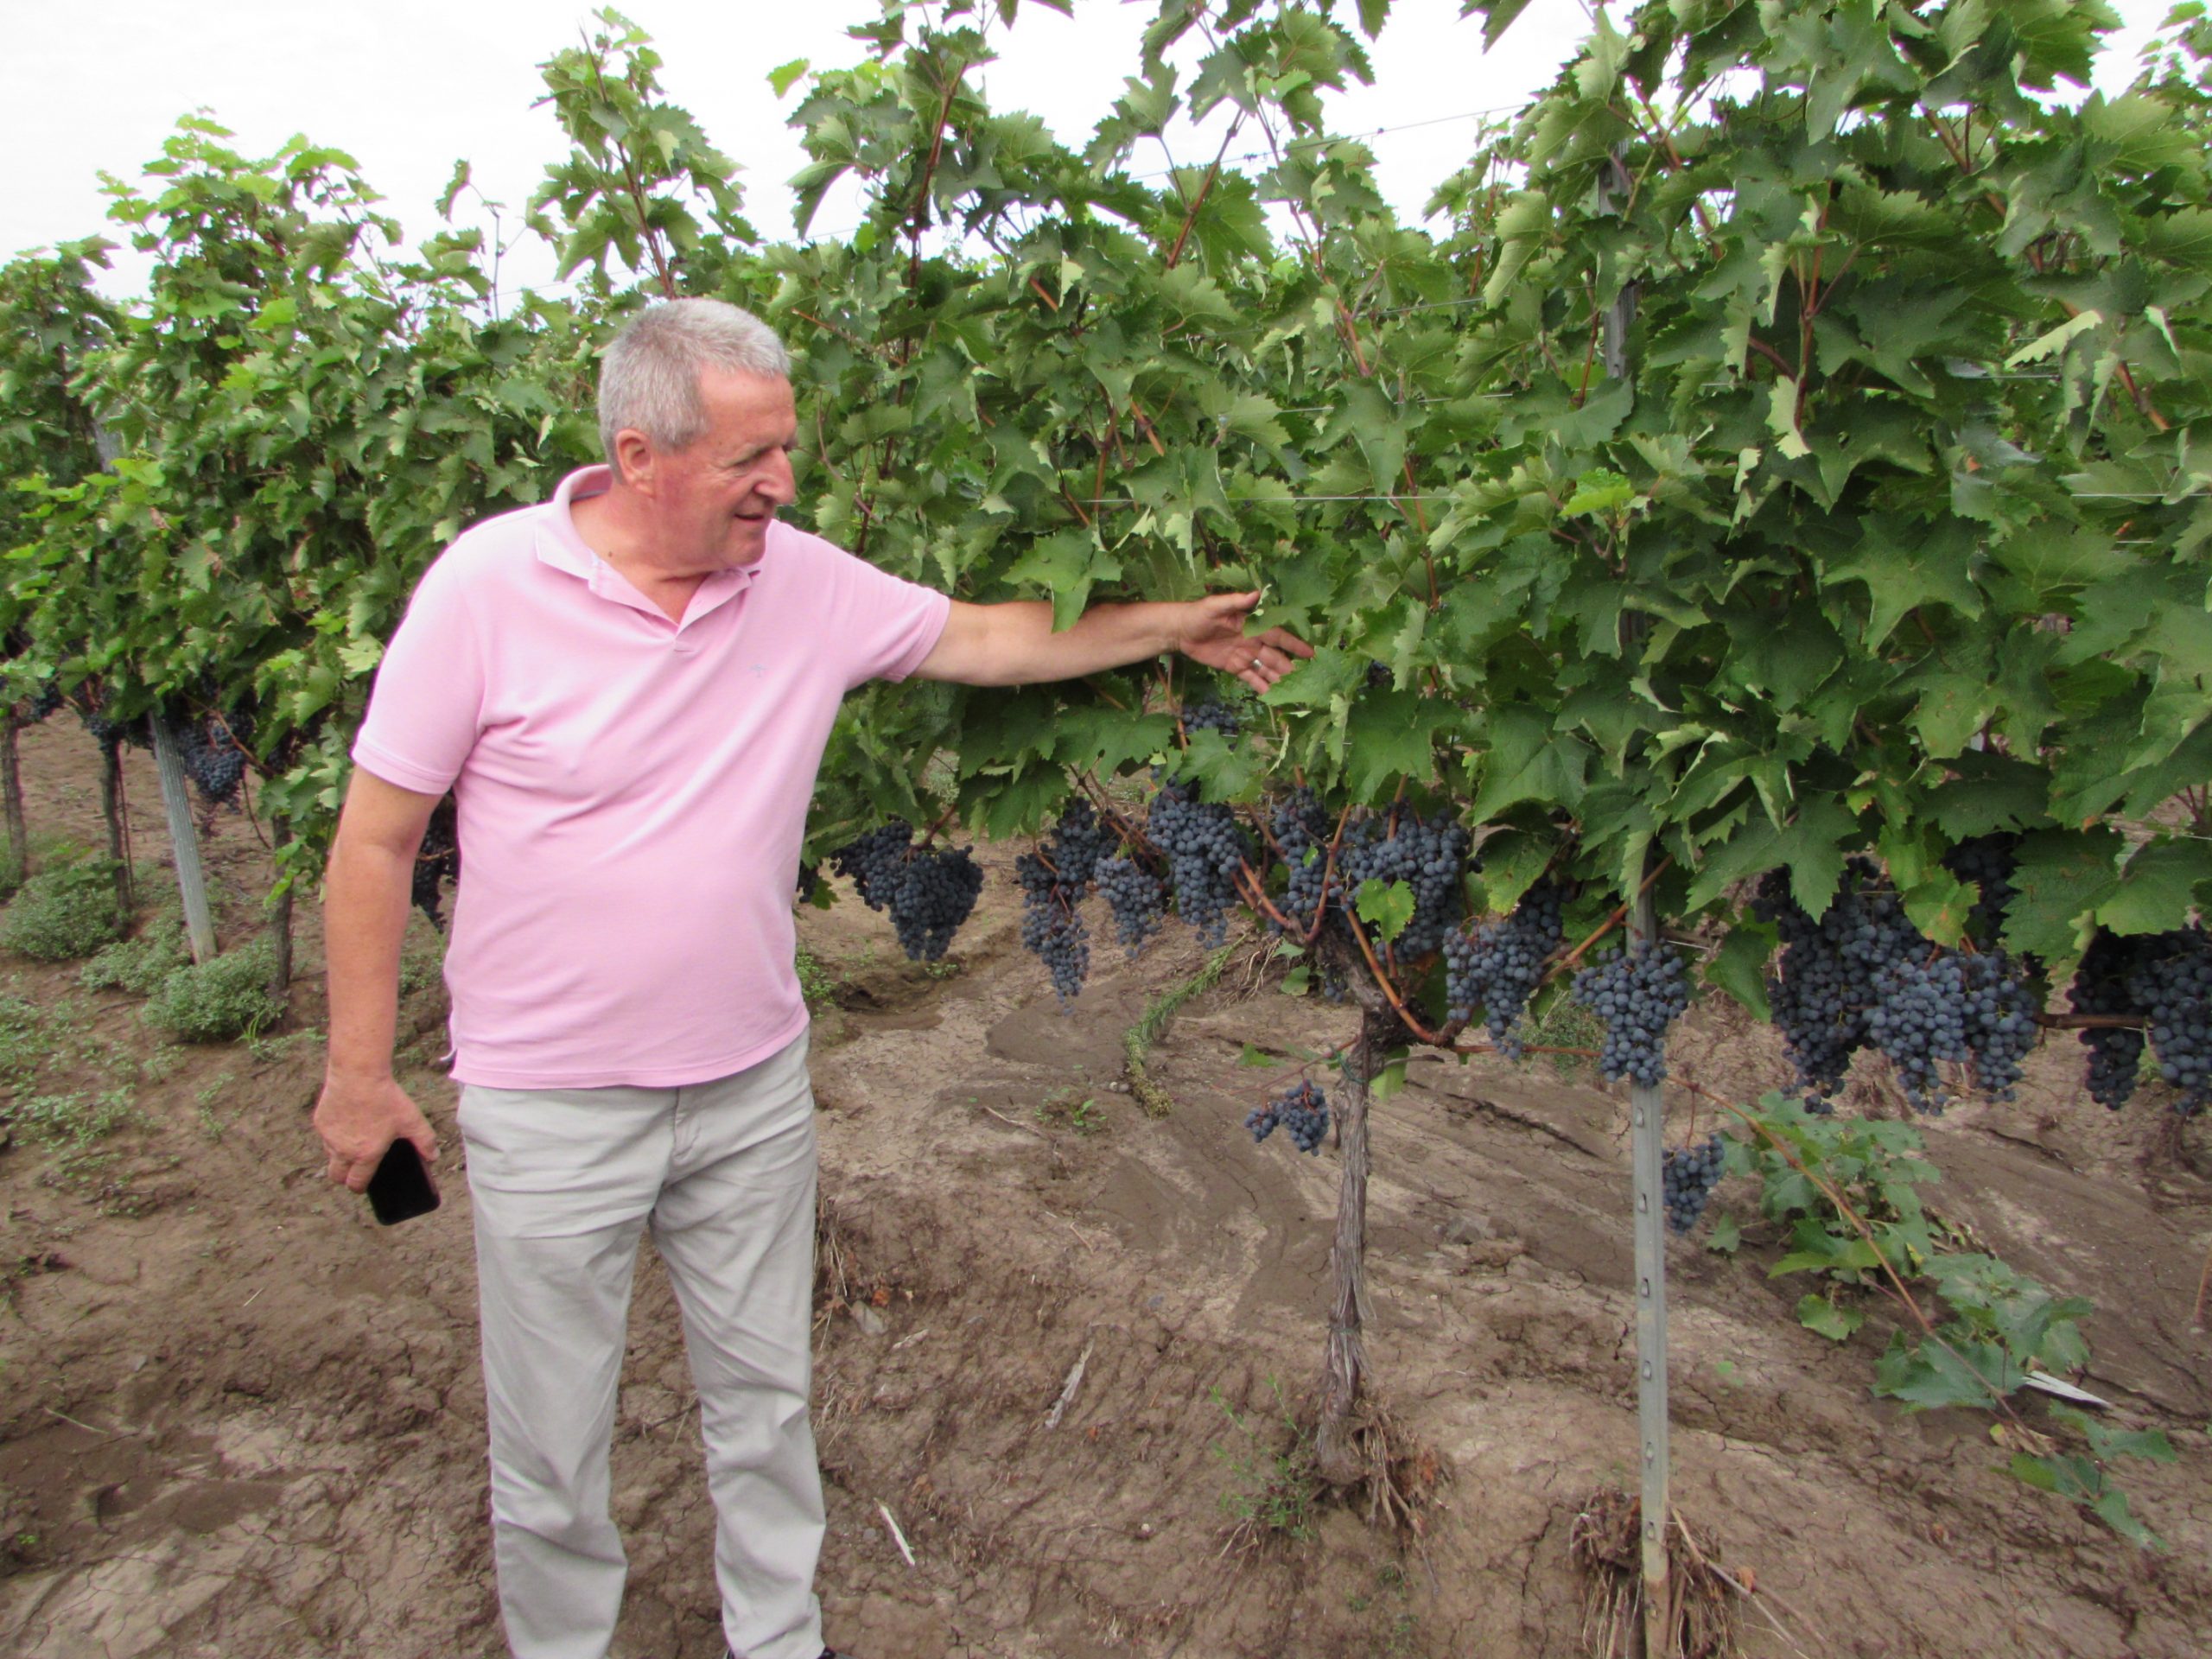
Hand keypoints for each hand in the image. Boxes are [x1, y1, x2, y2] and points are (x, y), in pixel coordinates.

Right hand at [313, 1071, 437, 1193]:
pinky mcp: (320, 1122)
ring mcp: (329, 1137)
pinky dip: (334, 1134)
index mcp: (365, 1155)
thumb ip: (425, 1141)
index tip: (363, 1184)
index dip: (360, 1187)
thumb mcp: (412, 1120)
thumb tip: (434, 1157)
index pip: (356, 1183)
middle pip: (336, 1177)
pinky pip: (325, 1135)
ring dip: (339, 1154)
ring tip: (355, 1140)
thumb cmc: (386, 1098)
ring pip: (330, 1155)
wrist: (358, 1075)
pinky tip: (348, 1120)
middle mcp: (343, 1151)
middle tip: (356, 1168)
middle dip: (345, 1177)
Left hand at [1176, 591, 1314, 693]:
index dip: (1293, 644)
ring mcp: (1245, 656)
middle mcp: (1253, 642)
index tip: (1310, 653)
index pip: (1277, 636)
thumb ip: (1236, 601)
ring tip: (1294, 692)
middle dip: (1290, 667)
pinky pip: (1252, 678)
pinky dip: (1262, 687)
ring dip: (1279, 679)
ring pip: (1266, 669)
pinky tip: (1273, 697)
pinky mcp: (1235, 667)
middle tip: (1307, 679)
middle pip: (1275, 656)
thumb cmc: (1198, 614)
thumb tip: (1256, 593)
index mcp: (1252, 626)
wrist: (1180, 630)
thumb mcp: (1215, 606)